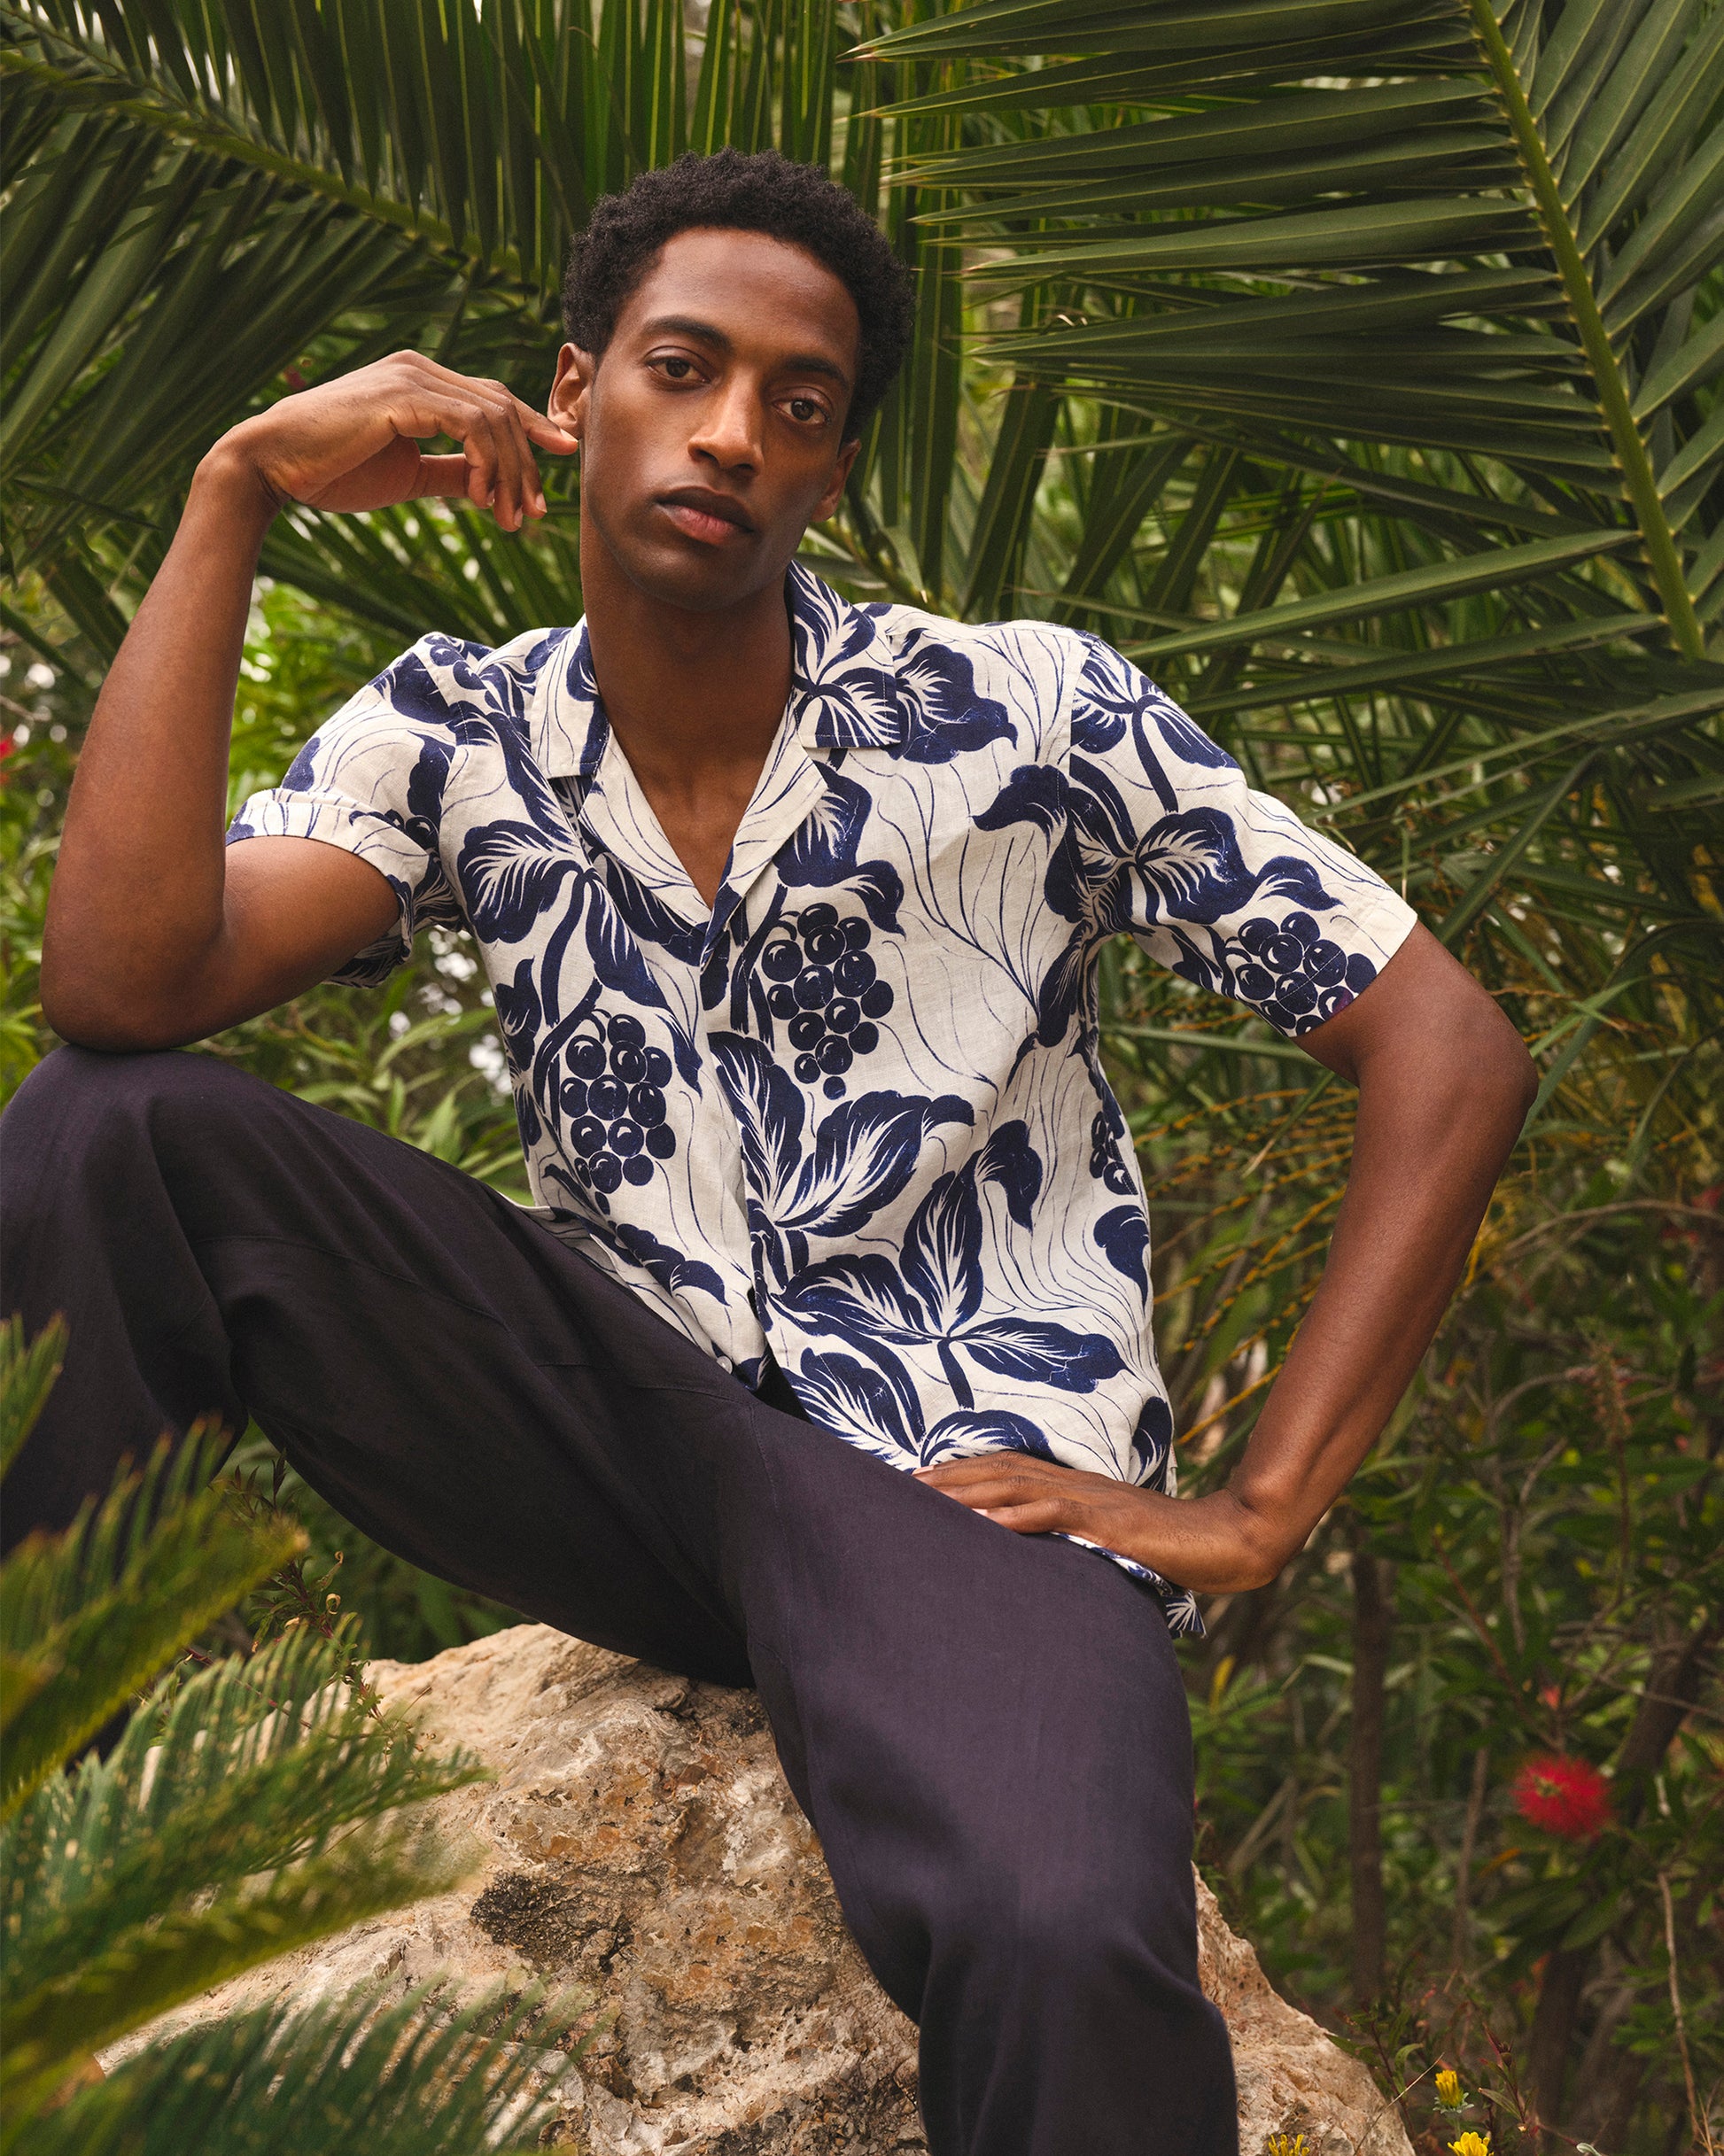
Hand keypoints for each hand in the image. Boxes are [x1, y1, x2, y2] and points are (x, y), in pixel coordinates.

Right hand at [208, 351, 579, 530]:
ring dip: (510, 472)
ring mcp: (411, 376)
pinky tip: (481, 497)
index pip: (493, 399)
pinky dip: (485, 462)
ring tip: (511, 518)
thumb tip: (489, 483)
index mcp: (420, 380)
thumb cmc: (334, 471)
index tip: (558, 465)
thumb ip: (449, 471)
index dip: (530, 432)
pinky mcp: (402, 395)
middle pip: (501, 407)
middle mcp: (419, 367)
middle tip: (536, 514)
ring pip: (493, 417)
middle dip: (526, 464)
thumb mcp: (408, 474)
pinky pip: (470, 424)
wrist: (276, 466)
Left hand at [912, 1454, 1286, 1594]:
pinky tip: (986, 1520)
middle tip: (895, 1485)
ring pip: (1014, 1485)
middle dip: (944, 1478)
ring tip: (922, 1498)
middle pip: (995, 1471)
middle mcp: (1072, 1483)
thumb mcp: (1107, 1541)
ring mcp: (1088, 1498)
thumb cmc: (1166, 1547)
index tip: (912, 1482)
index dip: (956, 1474)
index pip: (1001, 1471)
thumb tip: (1034, 1559)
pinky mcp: (1107, 1520)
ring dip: (965, 1491)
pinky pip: (1055, 1512)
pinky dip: (1017, 1514)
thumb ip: (1071, 1541)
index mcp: (1070, 1487)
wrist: (1223, 1539)